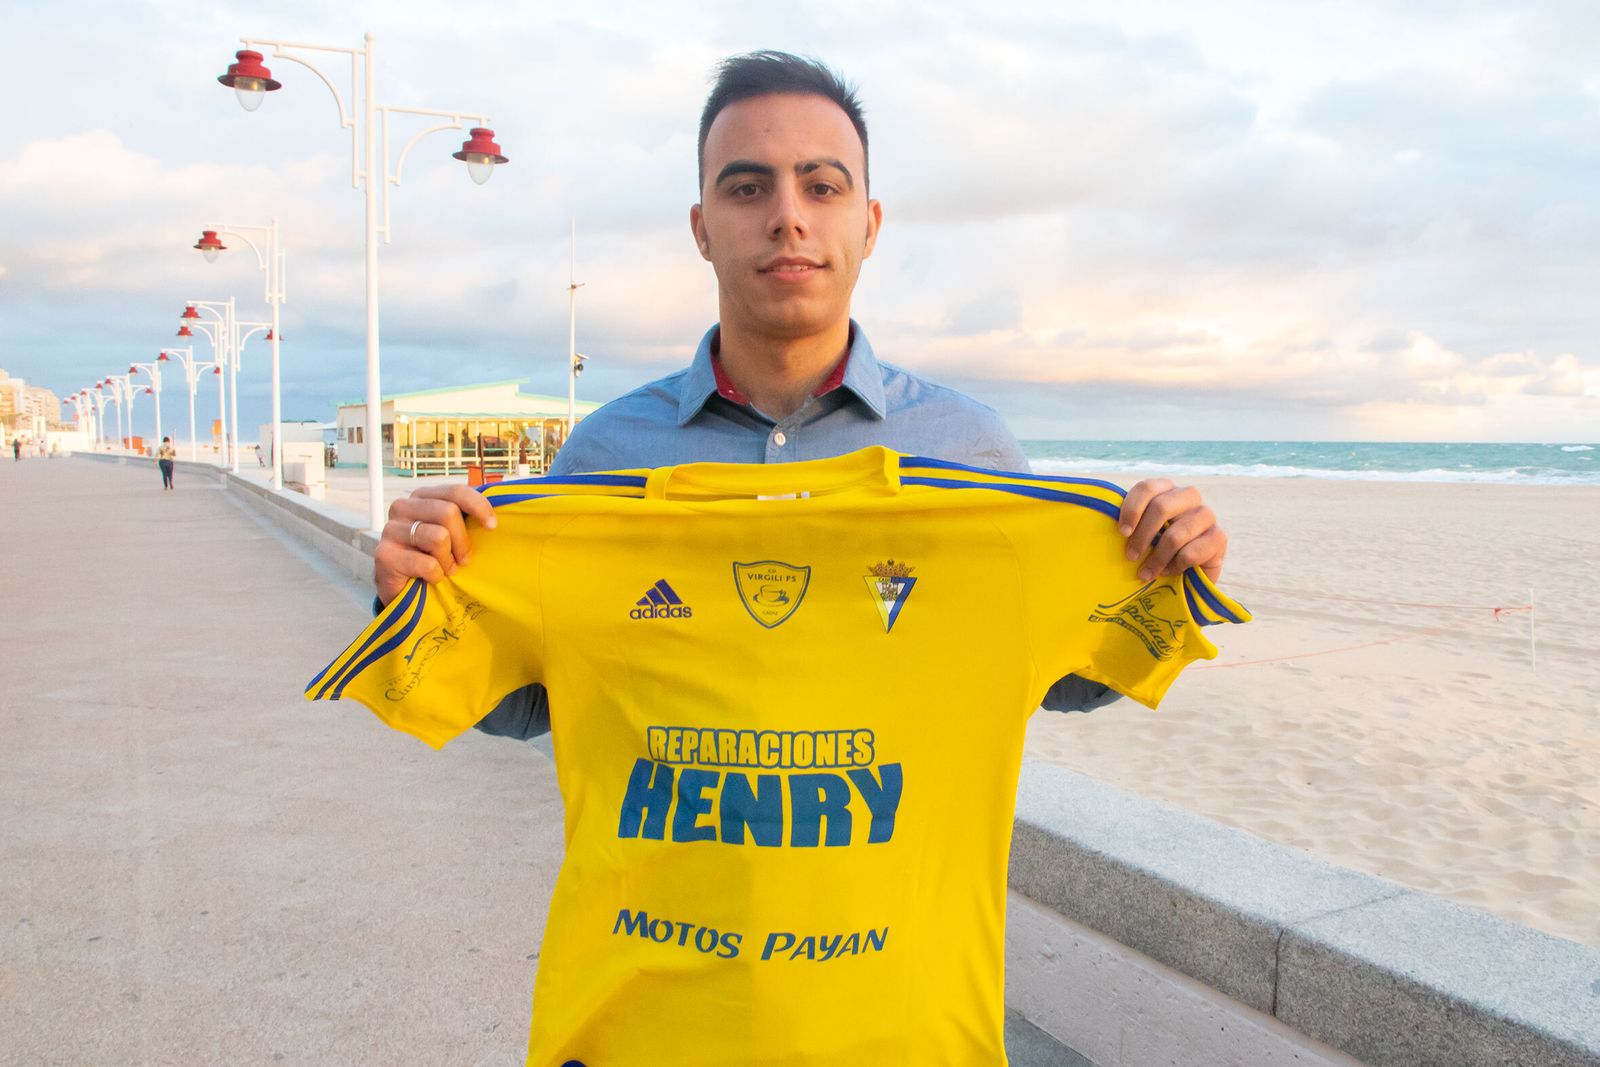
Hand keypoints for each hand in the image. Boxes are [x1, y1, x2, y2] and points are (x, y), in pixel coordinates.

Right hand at [374, 485, 497, 605]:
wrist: (404, 590)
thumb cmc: (433, 558)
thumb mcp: (451, 534)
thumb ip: (465, 518)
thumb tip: (494, 516)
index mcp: (421, 497)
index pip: (455, 491)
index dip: (479, 507)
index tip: (492, 526)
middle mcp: (402, 507)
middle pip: (448, 512)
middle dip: (462, 541)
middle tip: (463, 560)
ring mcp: (390, 530)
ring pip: (438, 537)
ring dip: (448, 561)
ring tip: (445, 569)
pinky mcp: (384, 554)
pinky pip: (426, 563)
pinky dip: (436, 575)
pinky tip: (429, 578)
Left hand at [1117, 479, 1226, 582]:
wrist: (1184, 578)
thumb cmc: (1153, 551)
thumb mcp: (1139, 534)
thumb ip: (1129, 523)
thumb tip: (1102, 517)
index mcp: (1166, 490)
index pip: (1148, 487)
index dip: (1132, 509)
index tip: (1122, 533)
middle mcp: (1189, 497)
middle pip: (1162, 507)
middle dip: (1142, 536)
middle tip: (1131, 557)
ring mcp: (1206, 516)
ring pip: (1176, 534)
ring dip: (1156, 558)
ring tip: (1145, 574)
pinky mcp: (1219, 538)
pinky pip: (1191, 552)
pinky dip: (1175, 566)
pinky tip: (1168, 572)